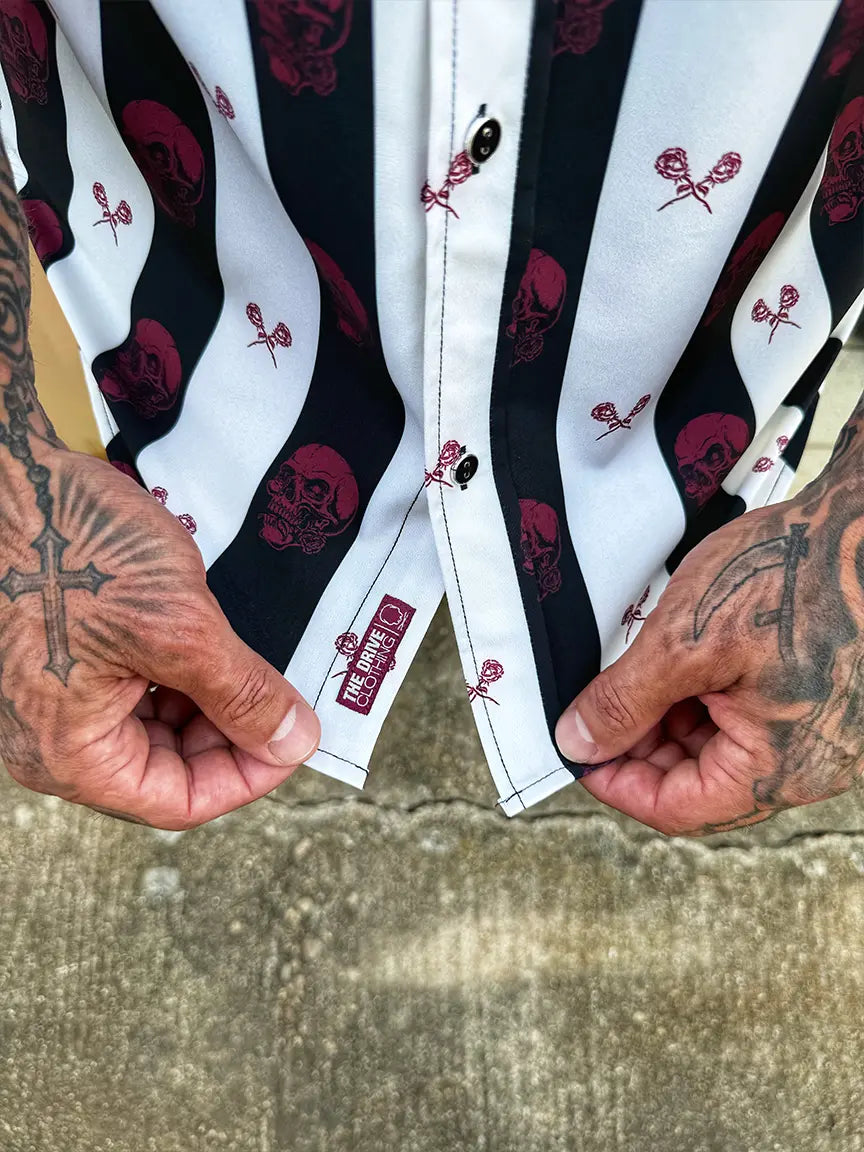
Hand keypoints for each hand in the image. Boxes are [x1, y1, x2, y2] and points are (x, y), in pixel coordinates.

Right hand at [0, 440, 319, 828]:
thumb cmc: (75, 545)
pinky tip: (214, 640)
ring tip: (253, 662)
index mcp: (70, 754)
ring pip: (157, 728)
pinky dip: (182, 674)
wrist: (14, 474)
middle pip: (169, 768)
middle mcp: (56, 738)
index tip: (295, 739)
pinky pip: (135, 689)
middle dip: (232, 735)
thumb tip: (292, 741)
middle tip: (286, 697)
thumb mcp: (179, 627)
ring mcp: (59, 696)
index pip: (178, 802)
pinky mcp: (67, 656)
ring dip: (211, 702)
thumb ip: (241, 693)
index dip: (248, 776)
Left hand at [555, 416, 863, 834]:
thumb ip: (625, 701)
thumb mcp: (684, 641)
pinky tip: (679, 654)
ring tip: (636, 668)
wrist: (861, 520)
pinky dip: (704, 693)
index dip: (616, 783)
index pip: (677, 809)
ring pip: (721, 746)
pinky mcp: (819, 693)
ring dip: (669, 717)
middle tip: (596, 702)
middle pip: (698, 780)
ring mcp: (819, 728)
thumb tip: (579, 743)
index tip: (578, 749)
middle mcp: (807, 761)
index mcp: (780, 768)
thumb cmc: (794, 572)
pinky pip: (750, 714)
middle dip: (639, 744)